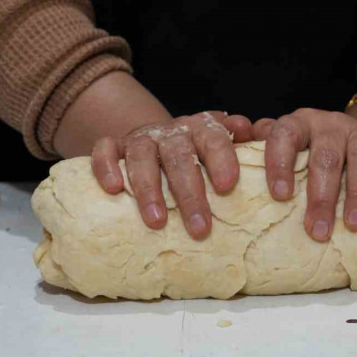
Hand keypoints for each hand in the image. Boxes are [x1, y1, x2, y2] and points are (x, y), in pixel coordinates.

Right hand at [91, 111, 252, 239]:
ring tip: (158, 222)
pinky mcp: (114, 145)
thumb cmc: (198, 153)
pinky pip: (105, 149)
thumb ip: (242, 142)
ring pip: (142, 156)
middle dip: (189, 192)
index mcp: (202, 129)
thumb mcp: (222, 146)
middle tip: (199, 227)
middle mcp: (171, 131)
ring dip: (149, 189)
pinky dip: (106, 166)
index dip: (220, 158)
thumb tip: (251, 130)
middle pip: (179, 156)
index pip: (213, 138)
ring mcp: (141, 137)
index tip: (227, 186)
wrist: (159, 139)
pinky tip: (114, 189)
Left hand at [252, 108, 356, 241]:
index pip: (285, 135)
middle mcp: (331, 124)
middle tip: (317, 231)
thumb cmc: (309, 152)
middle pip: (326, 155)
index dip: (281, 163)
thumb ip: (259, 150)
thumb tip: (235, 154)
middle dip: (321, 195)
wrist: (355, 137)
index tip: (280, 196)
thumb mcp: (284, 148)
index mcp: (299, 124)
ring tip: (353, 225)